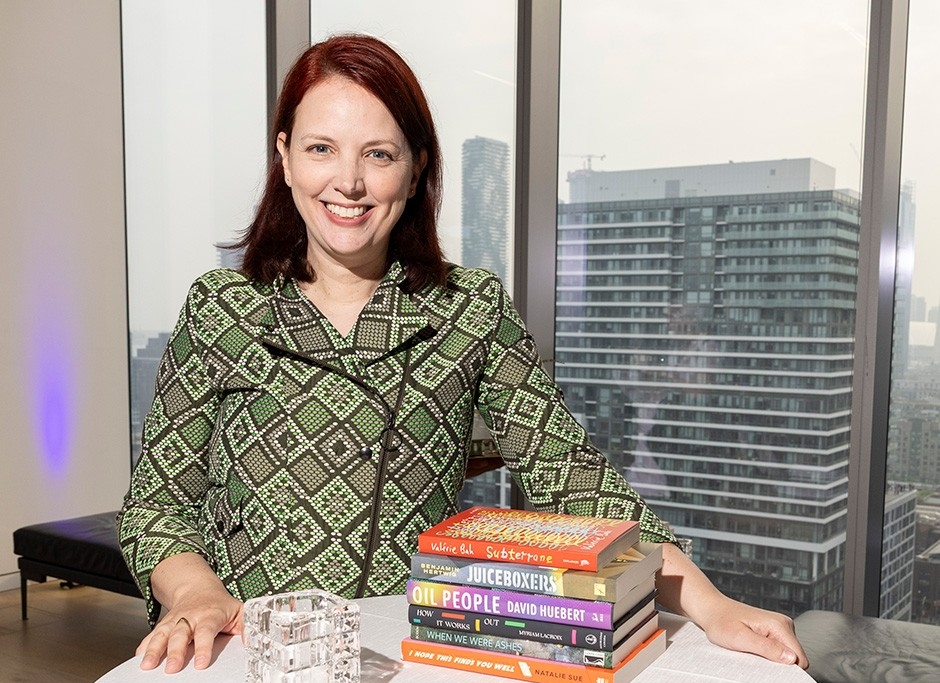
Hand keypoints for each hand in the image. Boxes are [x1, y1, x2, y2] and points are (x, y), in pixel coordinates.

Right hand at [137, 589, 243, 672]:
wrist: (198, 587)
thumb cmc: (220, 604)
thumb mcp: (239, 611)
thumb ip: (248, 626)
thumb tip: (255, 641)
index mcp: (210, 615)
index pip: (206, 631)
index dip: (204, 648)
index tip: (201, 665)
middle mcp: (190, 616)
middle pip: (181, 634)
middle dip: (175, 651)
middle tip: (172, 669)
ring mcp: (175, 620)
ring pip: (162, 633)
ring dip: (154, 650)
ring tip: (147, 665)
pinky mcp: (163, 624)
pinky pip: (151, 634)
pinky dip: (143, 646)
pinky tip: (138, 658)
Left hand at [656, 543, 808, 668]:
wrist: (711, 610)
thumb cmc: (721, 622)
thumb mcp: (740, 638)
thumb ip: (766, 648)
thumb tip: (792, 658)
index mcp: (779, 625)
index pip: (800, 658)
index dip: (788, 669)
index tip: (769, 669)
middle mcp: (783, 624)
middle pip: (795, 657)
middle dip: (778, 664)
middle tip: (755, 658)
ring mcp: (779, 627)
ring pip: (787, 655)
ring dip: (772, 659)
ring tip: (751, 651)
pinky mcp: (773, 631)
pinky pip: (779, 649)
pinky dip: (768, 654)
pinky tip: (753, 648)